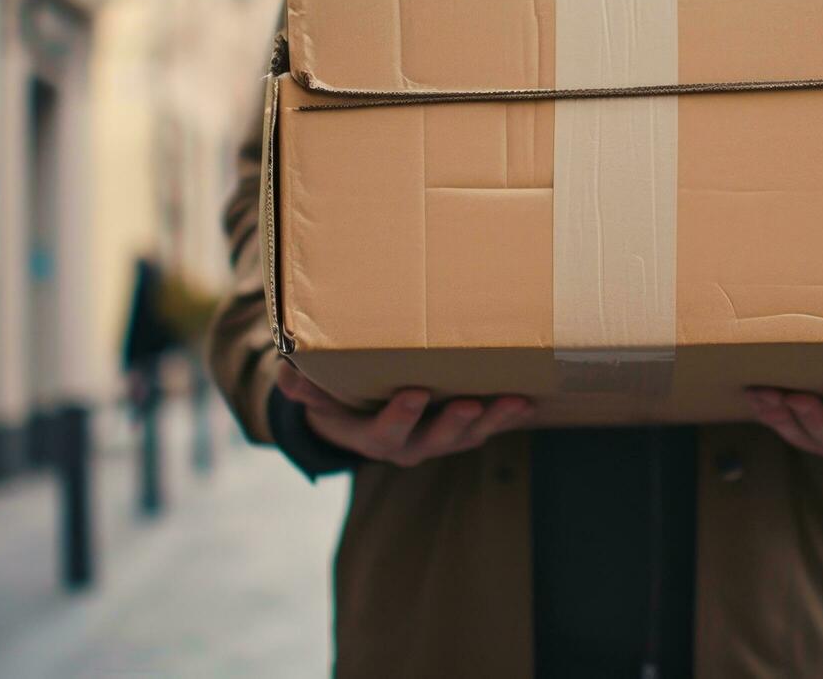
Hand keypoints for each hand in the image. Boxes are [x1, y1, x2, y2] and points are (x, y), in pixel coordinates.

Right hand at [275, 363, 532, 466]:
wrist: (357, 416)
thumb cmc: (335, 396)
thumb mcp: (312, 392)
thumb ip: (302, 386)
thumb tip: (291, 377)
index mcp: (372, 436)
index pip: (385, 432)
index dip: (400, 416)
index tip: (414, 393)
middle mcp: (409, 445)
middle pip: (436, 440)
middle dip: (455, 423)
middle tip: (472, 403)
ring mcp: (438, 439)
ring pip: (469, 435)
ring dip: (494, 420)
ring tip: (517, 402)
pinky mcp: (461, 429)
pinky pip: (487, 426)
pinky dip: (508, 416)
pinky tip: (531, 399)